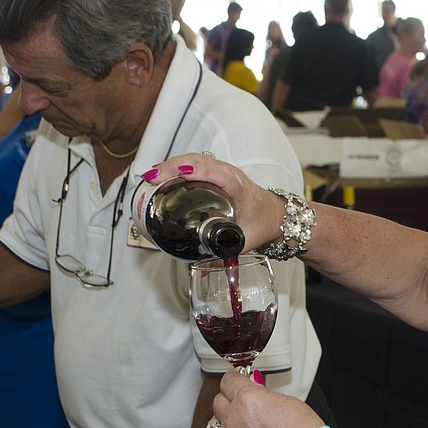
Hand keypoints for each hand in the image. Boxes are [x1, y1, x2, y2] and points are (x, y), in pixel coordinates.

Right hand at [140, 153, 284, 252]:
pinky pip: (196, 162)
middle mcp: (231, 175)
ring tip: (151, 176)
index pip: (217, 174)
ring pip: (195, 159)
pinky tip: (163, 174)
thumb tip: (201, 268)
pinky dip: (178, 165)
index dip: (196, 171)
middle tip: (152, 179)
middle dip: (173, 167)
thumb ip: (225, 254)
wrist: (276, 214)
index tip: (175, 174)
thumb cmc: (263, 223)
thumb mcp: (246, 241)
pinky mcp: (218, 172)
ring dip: (172, 164)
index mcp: (239, 188)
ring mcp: (224, 170)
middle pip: (200, 162)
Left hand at [194, 371, 324, 427]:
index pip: (228, 380)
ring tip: (240, 426)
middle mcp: (234, 419)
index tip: (241, 382)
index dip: (236, 380)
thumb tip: (255, 391)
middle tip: (247, 405)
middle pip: (218, 401)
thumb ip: (264, 395)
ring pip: (211, 425)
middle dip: (231, 400)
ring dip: (223, 423)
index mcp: (248, 399)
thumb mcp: (288, 401)